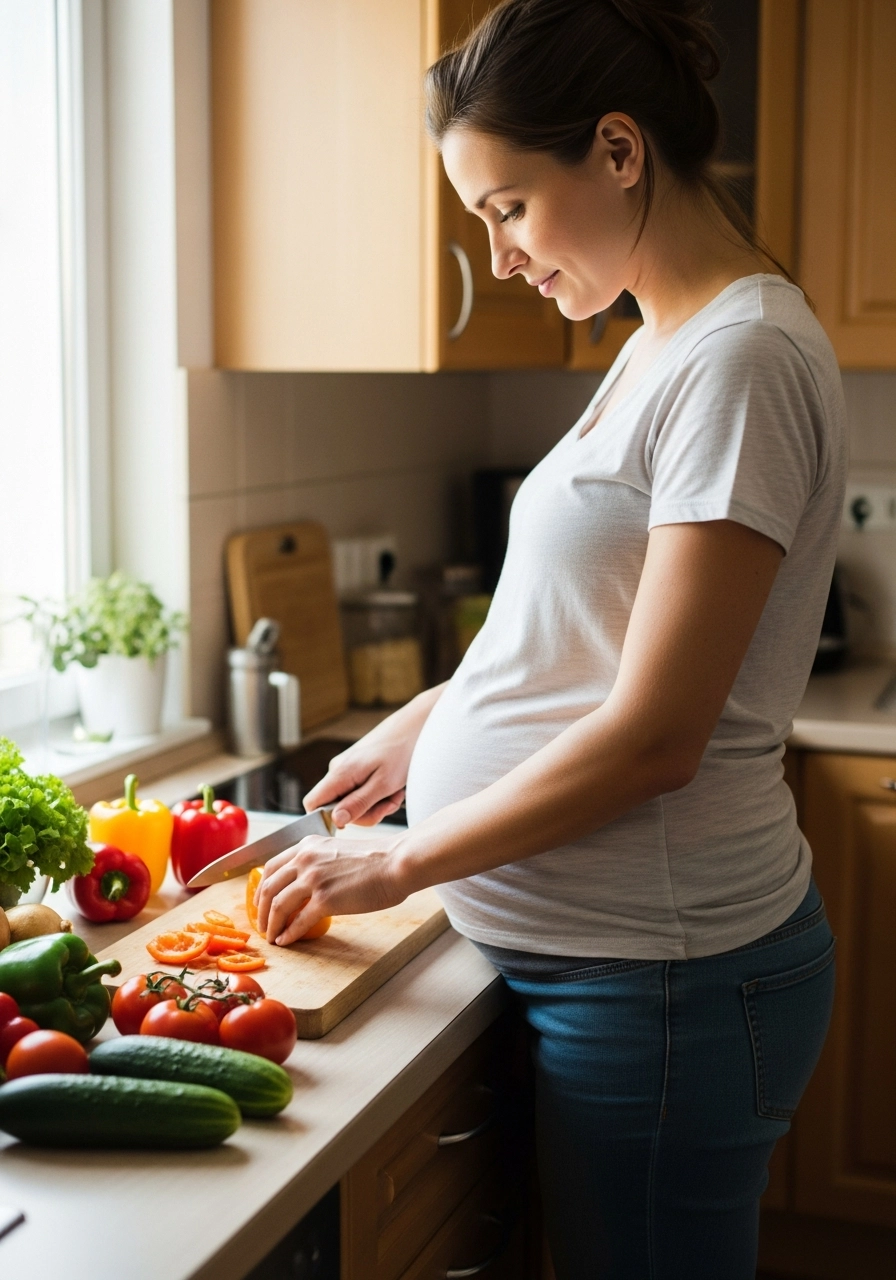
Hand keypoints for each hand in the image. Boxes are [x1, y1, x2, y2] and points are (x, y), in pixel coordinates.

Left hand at [255, 832, 405, 944]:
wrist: (396, 863)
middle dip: (261, 911)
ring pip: (278, 905)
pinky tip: (287, 940)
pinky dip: (289, 934)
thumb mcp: (337, 851)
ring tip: (272, 937)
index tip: (261, 903)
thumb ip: (317, 862)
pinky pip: (298, 921)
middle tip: (262, 925)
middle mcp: (305, 859)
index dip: (262, 889)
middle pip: (269, 888)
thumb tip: (305, 885)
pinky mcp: (325, 899)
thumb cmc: (376, 860)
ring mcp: (313, 879)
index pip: (271, 867)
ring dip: (271, 925)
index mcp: (307, 846)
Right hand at [303, 684, 445, 826]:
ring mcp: (347, 771)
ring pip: (353, 803)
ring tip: (395, 792)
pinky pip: (361, 794)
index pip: (312, 804)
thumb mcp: (383, 784)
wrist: (414, 727)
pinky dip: (379, 796)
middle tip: (390, 802)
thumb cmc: (401, 752)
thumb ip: (358, 803)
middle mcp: (338, 771)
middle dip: (366, 813)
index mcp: (339, 773)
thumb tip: (336, 820)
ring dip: (377, 805)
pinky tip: (393, 788)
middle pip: (337, 809)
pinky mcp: (357, 771)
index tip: (354, 820)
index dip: (327, 819)